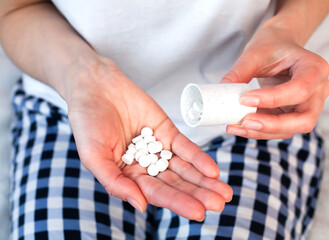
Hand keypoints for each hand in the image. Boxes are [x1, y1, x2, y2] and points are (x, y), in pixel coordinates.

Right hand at [66, 58, 232, 220]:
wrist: (96, 88)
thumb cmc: (87, 123)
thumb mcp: (94, 157)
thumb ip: (116, 182)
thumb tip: (142, 205)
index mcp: (128, 177)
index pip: (156, 193)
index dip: (177, 203)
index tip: (199, 213)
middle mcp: (146, 166)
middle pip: (175, 184)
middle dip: (197, 195)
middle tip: (219, 204)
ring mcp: (158, 149)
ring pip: (184, 168)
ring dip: (204, 180)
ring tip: (223, 192)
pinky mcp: (167, 131)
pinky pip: (185, 147)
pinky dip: (199, 157)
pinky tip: (212, 170)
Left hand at [222, 26, 328, 138]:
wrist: (278, 46)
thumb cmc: (271, 46)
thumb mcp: (254, 54)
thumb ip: (239, 73)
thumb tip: (222, 94)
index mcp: (314, 68)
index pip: (299, 90)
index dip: (272, 99)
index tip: (244, 99)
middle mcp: (317, 91)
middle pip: (304, 120)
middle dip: (273, 125)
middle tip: (245, 122)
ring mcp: (307, 106)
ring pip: (291, 129)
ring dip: (261, 132)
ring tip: (235, 127)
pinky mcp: (292, 115)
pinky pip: (278, 129)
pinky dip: (258, 131)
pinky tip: (239, 127)